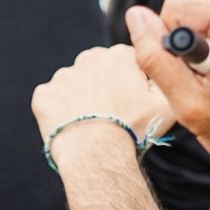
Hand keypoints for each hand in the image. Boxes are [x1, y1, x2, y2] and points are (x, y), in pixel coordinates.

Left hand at [31, 44, 173, 144]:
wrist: (95, 154)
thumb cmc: (132, 130)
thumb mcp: (165, 104)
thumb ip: (166, 79)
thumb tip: (160, 69)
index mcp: (120, 55)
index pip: (127, 61)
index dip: (131, 81)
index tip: (130, 100)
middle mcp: (89, 58)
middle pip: (98, 68)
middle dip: (104, 84)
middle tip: (109, 111)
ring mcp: (63, 76)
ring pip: (74, 82)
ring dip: (80, 96)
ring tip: (89, 120)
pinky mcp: (43, 95)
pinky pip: (52, 98)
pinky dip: (59, 109)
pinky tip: (70, 124)